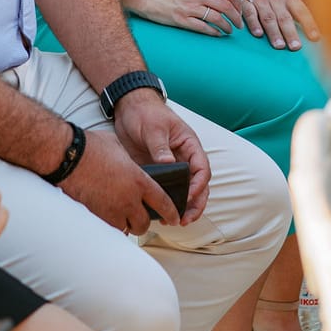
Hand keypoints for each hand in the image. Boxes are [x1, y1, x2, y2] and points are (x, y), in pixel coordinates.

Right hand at [62, 126, 177, 233]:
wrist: (69, 157)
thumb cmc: (91, 147)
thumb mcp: (119, 147)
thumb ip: (130, 161)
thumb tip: (130, 164)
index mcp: (138, 180)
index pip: (162, 202)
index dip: (171, 212)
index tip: (175, 217)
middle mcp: (128, 199)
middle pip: (144, 223)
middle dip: (144, 221)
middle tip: (141, 216)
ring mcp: (112, 210)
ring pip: (127, 229)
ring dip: (127, 224)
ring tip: (123, 217)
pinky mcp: (97, 216)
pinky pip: (110, 228)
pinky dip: (112, 225)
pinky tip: (109, 218)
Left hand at [112, 90, 210, 225]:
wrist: (128, 108)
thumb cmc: (145, 112)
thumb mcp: (153, 127)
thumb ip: (160, 146)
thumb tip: (169, 164)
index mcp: (189, 145)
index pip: (202, 168)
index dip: (198, 185)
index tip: (188, 198)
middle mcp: (184, 158)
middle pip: (198, 185)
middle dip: (195, 204)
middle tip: (184, 219)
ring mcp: (172, 167)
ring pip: (185, 191)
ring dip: (183, 207)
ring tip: (172, 221)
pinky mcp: (158, 172)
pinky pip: (166, 190)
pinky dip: (166, 202)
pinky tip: (159, 213)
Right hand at [137, 0, 241, 35]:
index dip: (238, 4)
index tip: (240, 11)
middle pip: (226, 6)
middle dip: (237, 17)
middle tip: (240, 25)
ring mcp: (190, 8)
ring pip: (217, 18)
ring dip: (227, 26)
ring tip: (230, 31)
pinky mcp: (182, 19)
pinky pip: (204, 28)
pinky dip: (214, 32)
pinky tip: (217, 34)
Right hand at [242, 0, 320, 50]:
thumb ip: (298, 15)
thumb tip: (315, 36)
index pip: (302, 11)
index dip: (309, 24)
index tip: (315, 38)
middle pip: (284, 17)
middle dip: (290, 32)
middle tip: (295, 46)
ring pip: (268, 17)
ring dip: (274, 32)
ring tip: (279, 45)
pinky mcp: (246, 1)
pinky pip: (250, 13)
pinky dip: (254, 23)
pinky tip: (258, 34)